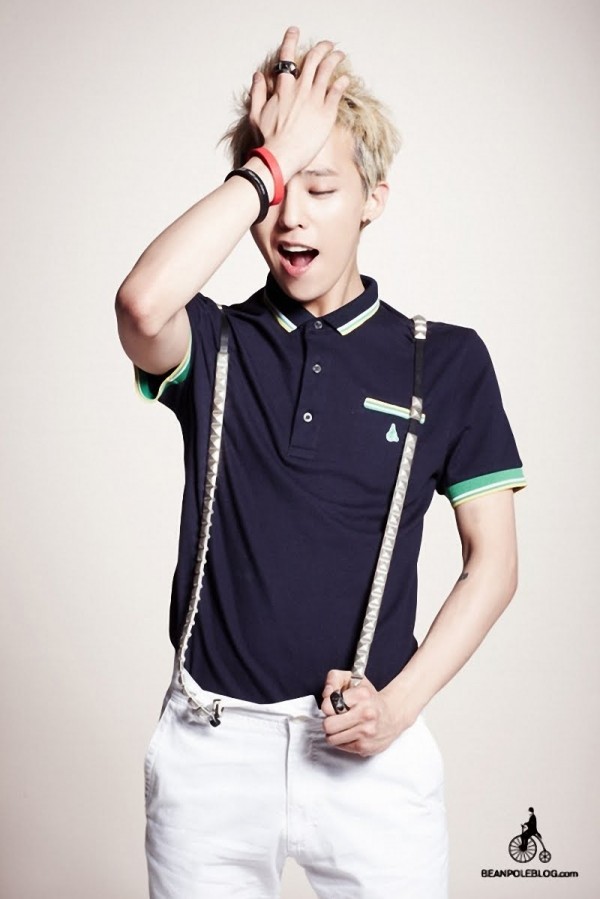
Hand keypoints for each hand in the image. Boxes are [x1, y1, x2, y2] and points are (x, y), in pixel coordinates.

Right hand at [248, 25, 349, 183]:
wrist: (280, 157)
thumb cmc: (267, 140)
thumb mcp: (256, 114)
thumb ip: (258, 92)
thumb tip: (258, 75)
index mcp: (283, 88)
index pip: (287, 57)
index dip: (291, 41)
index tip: (295, 31)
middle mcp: (300, 89)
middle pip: (313, 59)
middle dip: (321, 47)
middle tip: (326, 45)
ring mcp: (315, 100)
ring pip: (327, 70)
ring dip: (334, 58)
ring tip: (339, 54)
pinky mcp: (327, 113)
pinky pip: (337, 91)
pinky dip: (341, 82)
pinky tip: (344, 78)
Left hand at [321, 669, 408, 756]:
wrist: (393, 715)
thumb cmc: (369, 698)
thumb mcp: (353, 680)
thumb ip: (334, 679)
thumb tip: (326, 694)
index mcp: (361, 695)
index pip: (328, 706)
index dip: (327, 705)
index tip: (333, 705)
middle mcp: (365, 714)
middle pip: (328, 725)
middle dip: (328, 721)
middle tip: (336, 717)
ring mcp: (366, 732)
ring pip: (332, 738)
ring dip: (334, 733)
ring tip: (342, 726)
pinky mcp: (365, 747)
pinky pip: (340, 746)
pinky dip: (342, 740)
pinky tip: (351, 733)